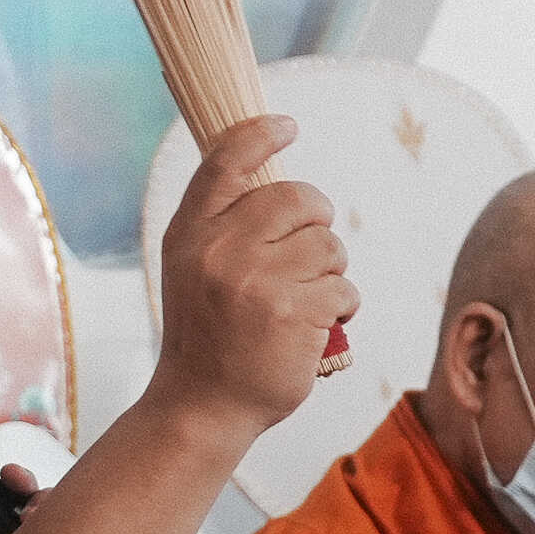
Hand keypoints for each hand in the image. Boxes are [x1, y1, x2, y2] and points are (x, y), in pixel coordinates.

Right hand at [149, 113, 355, 437]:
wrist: (202, 406)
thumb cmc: (209, 337)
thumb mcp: (194, 271)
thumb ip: (225, 228)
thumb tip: (287, 191)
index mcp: (191, 233)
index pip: (225, 161)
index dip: (260, 135)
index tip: (288, 127)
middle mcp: (219, 249)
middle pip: (297, 198)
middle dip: (320, 219)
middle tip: (315, 251)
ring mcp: (256, 280)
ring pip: (329, 245)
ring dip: (334, 271)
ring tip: (312, 300)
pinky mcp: (294, 311)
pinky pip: (344, 288)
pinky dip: (344, 307)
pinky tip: (322, 327)